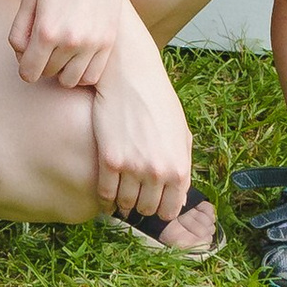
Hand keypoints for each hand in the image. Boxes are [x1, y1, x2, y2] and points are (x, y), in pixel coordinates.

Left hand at [8, 0, 126, 92]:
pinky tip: (77, 56)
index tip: (27, 57)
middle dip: (42, 63)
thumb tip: (22, 57)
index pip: (29, 72)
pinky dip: (82, 72)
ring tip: (61, 52)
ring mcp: (92, 43)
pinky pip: (92, 75)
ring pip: (70, 81)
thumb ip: (18, 31)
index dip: (24, 67)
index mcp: (46, 31)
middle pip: (48, 74)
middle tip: (45, 44)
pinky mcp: (108, 41)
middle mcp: (70, 42)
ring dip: (62, 71)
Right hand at [87, 34, 193, 223]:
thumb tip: (179, 194)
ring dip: (123, 202)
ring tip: (120, 194)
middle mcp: (158, 172)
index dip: (161, 211)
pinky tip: (105, 194)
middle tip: (135, 198)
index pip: (170, 209)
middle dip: (142, 205)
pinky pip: (105, 193)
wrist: (132, 76)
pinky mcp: (109, 160)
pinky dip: (105, 198)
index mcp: (178, 168)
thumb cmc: (159, 101)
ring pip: (125, 204)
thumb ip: (181, 164)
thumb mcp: (180, 132)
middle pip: (147, 209)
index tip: (154, 205)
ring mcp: (133, 167)